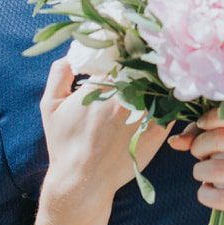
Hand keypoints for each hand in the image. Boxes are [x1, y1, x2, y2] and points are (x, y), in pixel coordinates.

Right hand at [39, 58, 171, 206]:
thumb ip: (59, 74)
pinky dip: (172, 96)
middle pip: (143, 66)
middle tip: (150, 49)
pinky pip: (172, 106)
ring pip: (160, 83)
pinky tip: (171, 91)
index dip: (124, 48)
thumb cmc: (63, 144)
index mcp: (100, 87)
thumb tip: (74, 52)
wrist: (81, 181)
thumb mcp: (50, 106)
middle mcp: (124, 98)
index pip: (120, 55)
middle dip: (146, 57)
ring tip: (163, 68)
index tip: (127, 44)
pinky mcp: (156, 131)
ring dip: (162, 74)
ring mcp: (142, 114)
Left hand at [171, 108, 223, 223]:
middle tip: (197, 151)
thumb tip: (175, 141)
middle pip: (222, 140)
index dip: (210, 119)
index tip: (202, 125)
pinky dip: (204, 194)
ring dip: (199, 170)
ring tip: (202, 171)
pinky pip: (219, 198)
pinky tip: (207, 190)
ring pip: (218, 169)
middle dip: (200, 145)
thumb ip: (202, 133)